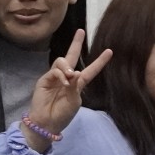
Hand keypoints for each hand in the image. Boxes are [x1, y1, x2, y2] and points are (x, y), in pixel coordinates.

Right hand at [24, 28, 110, 144]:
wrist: (47, 123)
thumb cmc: (63, 114)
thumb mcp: (74, 101)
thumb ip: (76, 87)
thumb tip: (76, 72)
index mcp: (78, 84)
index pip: (90, 70)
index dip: (100, 61)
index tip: (109, 51)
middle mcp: (66, 77)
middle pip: (71, 56)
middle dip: (75, 43)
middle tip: (80, 31)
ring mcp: (54, 77)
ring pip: (62, 61)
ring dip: (67, 67)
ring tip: (70, 76)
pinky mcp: (44, 80)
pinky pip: (54, 70)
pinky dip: (60, 74)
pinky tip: (64, 82)